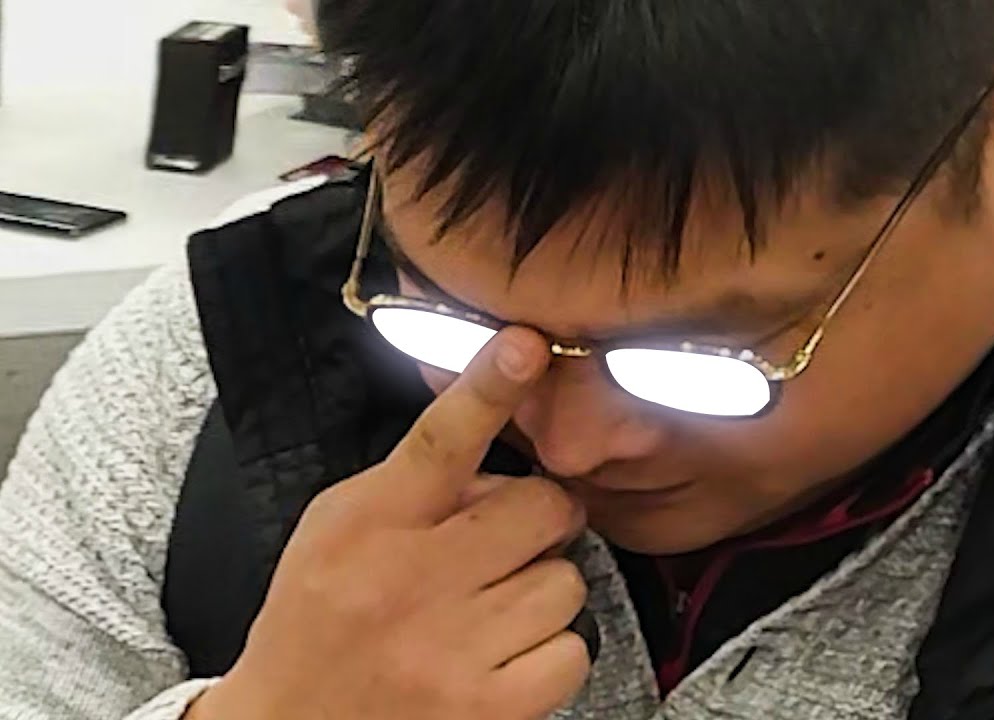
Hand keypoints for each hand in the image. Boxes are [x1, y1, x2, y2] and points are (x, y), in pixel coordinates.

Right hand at [188, 328, 591, 719]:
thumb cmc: (317, 619)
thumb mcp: (337, 528)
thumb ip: (411, 483)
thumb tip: (501, 463)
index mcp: (371, 522)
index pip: (440, 439)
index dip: (489, 386)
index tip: (525, 344)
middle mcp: (414, 580)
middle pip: (542, 509)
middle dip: (538, 522)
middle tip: (506, 544)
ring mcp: (453, 649)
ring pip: (566, 582)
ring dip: (541, 591)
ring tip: (490, 612)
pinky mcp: (487, 708)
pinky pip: (572, 651)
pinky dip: (550, 653)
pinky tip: (504, 657)